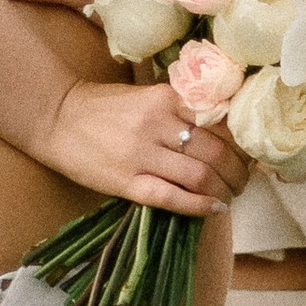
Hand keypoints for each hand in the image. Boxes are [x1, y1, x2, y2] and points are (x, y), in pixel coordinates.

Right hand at [44, 75, 247, 215]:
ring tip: (229, 197)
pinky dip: (199, 207)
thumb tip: (224, 131)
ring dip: (224, 191)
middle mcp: (158, 124)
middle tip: (242, 181)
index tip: (249, 155)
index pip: (221, 123)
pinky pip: (172, 198)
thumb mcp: (147, 96)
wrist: (56, 116)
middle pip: (217, 152)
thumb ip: (181, 109)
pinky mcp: (127, 182)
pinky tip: (213, 210)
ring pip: (200, 176)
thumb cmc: (105, 106)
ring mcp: (142, 154)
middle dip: (238, 172)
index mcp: (167, 98)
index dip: (241, 144)